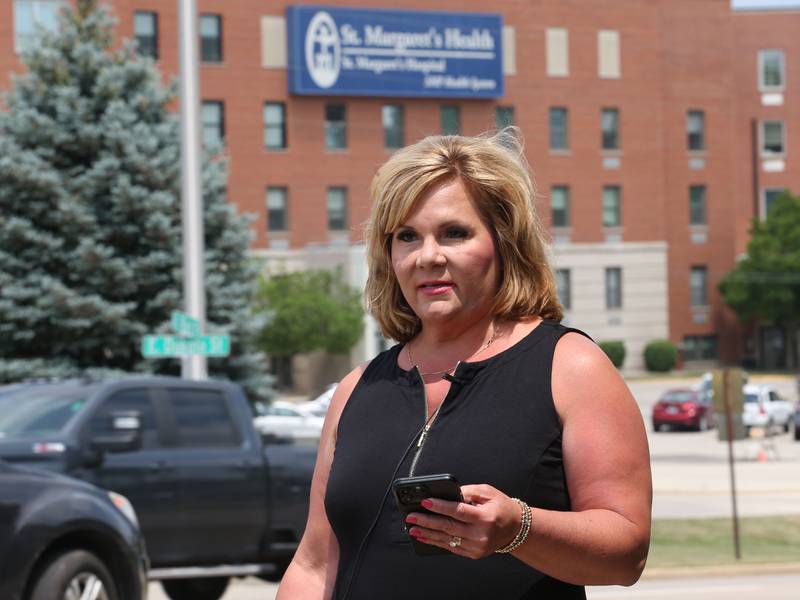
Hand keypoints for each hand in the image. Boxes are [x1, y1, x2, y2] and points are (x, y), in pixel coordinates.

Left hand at [405, 484, 523, 557]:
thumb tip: (447, 495)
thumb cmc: (501, 507)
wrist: (516, 528)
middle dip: (427, 521)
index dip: (440, 507)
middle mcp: (480, 534)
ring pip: (447, 539)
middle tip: (411, 517)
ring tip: (413, 529)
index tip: (425, 502)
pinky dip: (437, 542)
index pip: (458, 511)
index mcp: (485, 517)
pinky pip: (452, 548)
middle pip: (448, 527)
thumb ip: (467, 492)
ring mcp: (477, 546)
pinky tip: (426, 537)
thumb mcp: (487, 492)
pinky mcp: (473, 553)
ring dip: (428, 534)